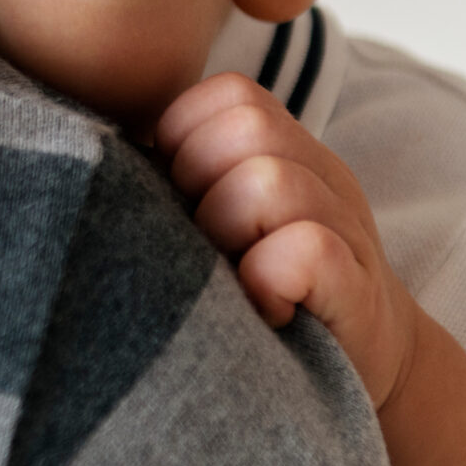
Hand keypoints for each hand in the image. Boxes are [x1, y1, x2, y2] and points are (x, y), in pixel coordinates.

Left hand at [153, 72, 420, 408]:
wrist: (373, 370)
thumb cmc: (267, 293)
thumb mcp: (224, 225)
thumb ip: (182, 186)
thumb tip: (92, 164)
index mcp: (288, 151)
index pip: (228, 96)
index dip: (184, 141)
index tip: (182, 202)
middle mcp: (324, 176)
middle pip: (247, 126)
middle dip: (202, 184)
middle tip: (206, 246)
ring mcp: (349, 229)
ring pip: (270, 181)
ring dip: (229, 232)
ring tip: (230, 281)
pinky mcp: (360, 290)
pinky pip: (306, 248)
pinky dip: (267, 278)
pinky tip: (262, 311)